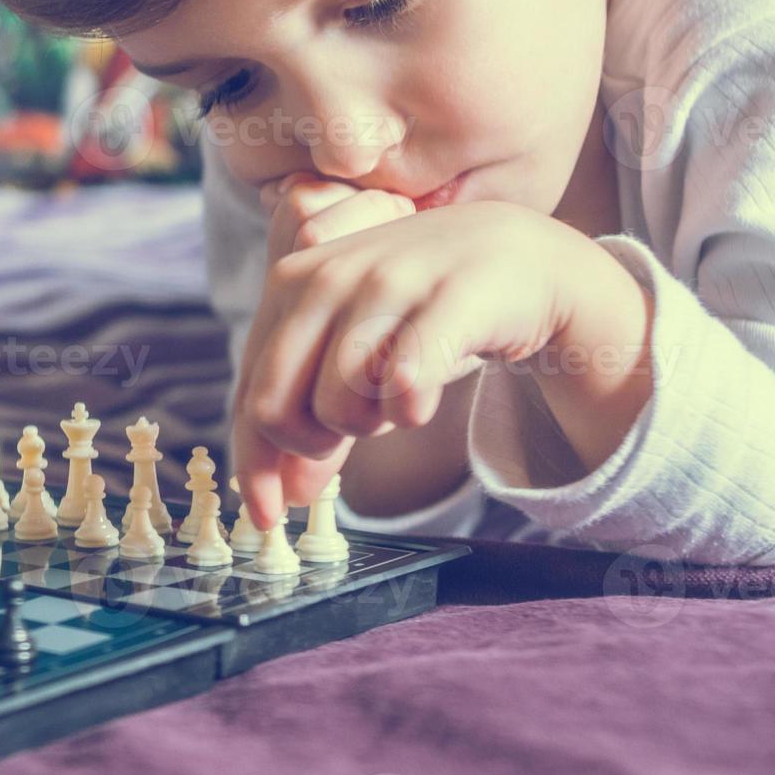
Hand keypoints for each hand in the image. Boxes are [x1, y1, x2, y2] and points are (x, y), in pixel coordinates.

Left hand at [232, 200, 616, 527]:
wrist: (524, 257)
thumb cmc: (426, 311)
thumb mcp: (356, 355)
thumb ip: (314, 416)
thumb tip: (285, 496)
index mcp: (291, 283)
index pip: (250, 392)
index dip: (253, 467)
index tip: (269, 517)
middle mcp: (328, 274)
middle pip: (275, 410)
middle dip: (312, 446)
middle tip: (358, 432)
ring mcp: (387, 281)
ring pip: (336, 406)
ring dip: (372, 424)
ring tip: (401, 393)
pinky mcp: (450, 296)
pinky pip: (403, 385)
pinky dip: (410, 409)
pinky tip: (424, 396)